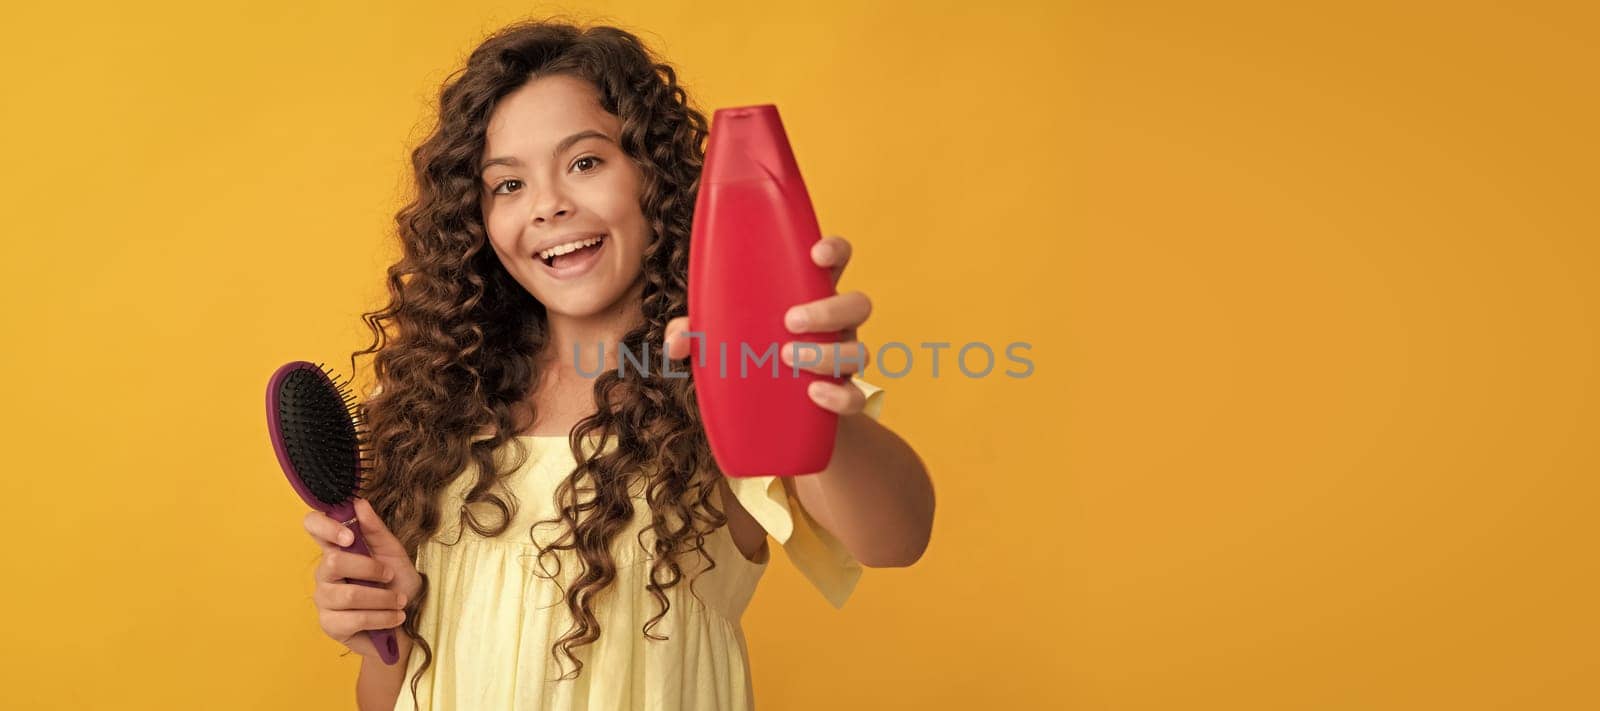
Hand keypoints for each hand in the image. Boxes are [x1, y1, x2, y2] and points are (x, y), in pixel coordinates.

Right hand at [302, 497, 421, 659]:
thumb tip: (359, 503)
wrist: (406, 622)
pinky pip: (355, 618)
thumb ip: (375, 529)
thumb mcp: (393, 553)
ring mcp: (324, 599)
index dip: (325, 526)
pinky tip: (395, 617)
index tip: (350, 537)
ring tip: (400, 602)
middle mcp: (324, 573)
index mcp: (337, 549)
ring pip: (349, 594)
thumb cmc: (396, 584)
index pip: (313, 526)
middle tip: (390, 576)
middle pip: (333, 562)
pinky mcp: (330, 624)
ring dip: (383, 598)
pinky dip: (383, 617)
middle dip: (370, 569)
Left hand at [662, 235, 871, 414]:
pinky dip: (840, 396)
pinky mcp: (842, 397)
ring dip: (828, 353)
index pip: (835, 261)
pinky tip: (814, 395)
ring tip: (789, 358)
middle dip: (829, 309)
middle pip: (858, 304)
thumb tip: (678, 341)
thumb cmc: (745, 358)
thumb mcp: (716, 341)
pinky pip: (856, 397)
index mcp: (807, 296)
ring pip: (860, 351)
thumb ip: (693, 332)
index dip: (835, 250)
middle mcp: (833, 326)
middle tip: (790, 321)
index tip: (816, 254)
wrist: (771, 419)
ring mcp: (841, 360)